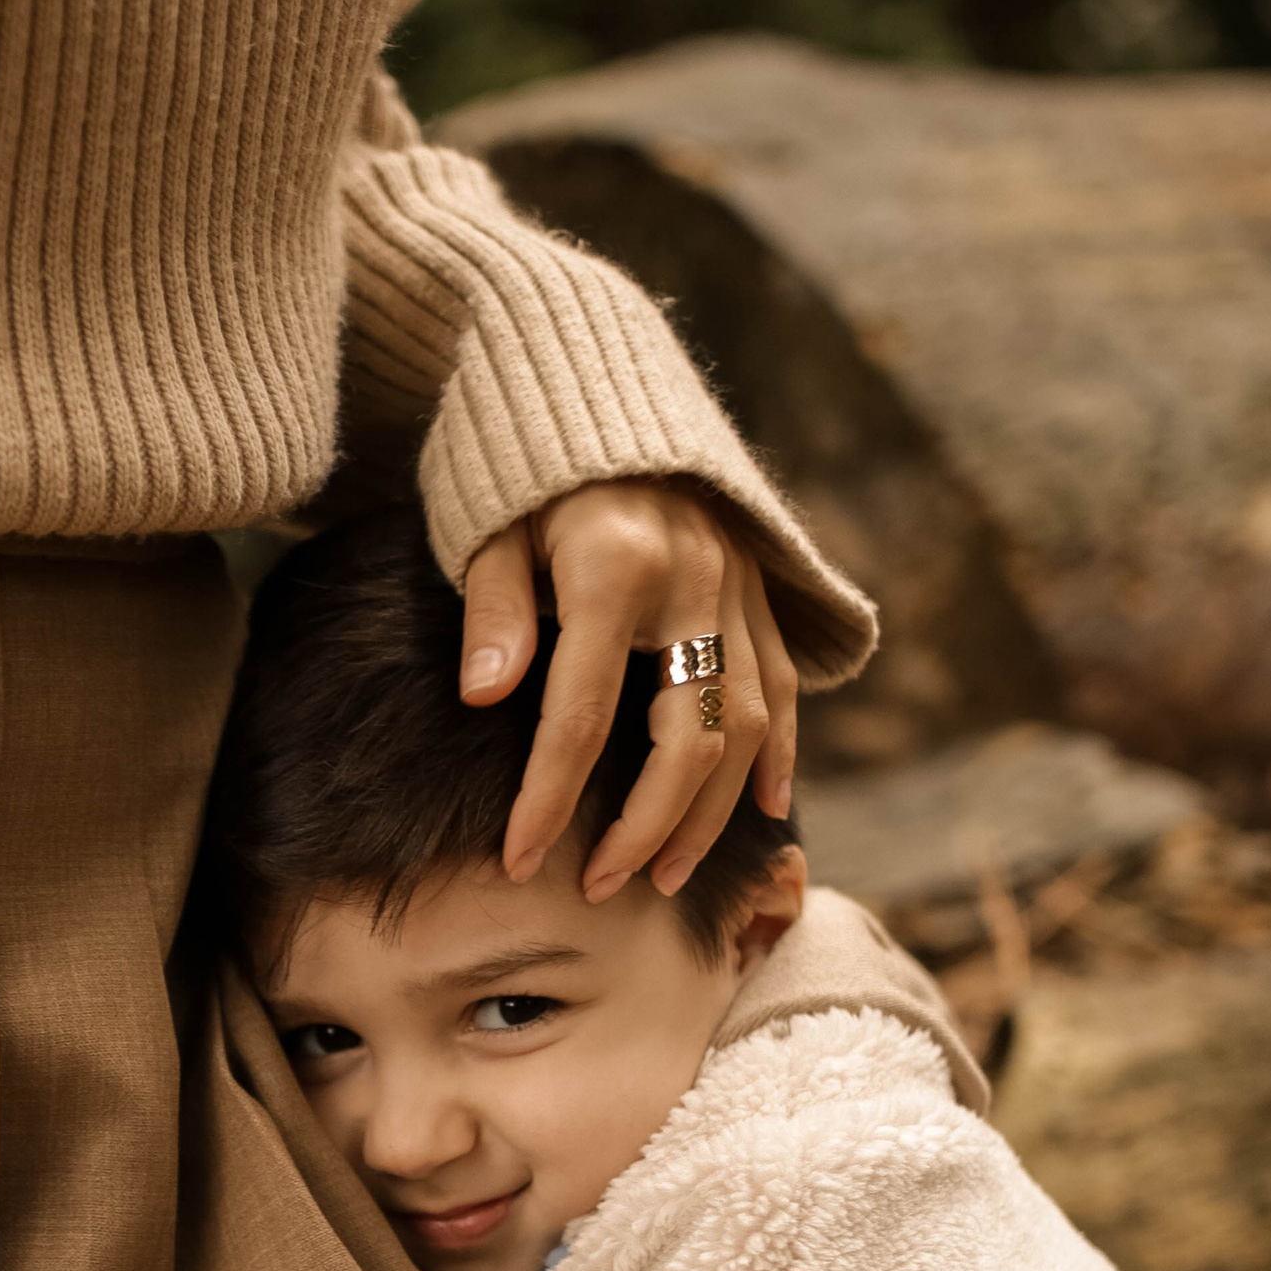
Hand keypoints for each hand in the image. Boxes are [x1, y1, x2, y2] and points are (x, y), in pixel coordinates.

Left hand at [458, 476, 798, 902]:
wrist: (597, 382)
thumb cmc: (524, 469)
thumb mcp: (487, 525)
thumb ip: (492, 611)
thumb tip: (486, 698)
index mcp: (615, 567)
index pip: (580, 717)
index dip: (549, 799)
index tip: (520, 859)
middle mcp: (694, 581)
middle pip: (687, 741)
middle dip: (646, 830)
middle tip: (603, 888)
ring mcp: (738, 586)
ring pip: (746, 726)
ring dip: (711, 813)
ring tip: (668, 875)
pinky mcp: (761, 586)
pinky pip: (784, 682)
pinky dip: (778, 751)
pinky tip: (765, 810)